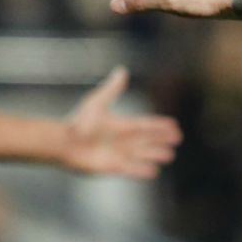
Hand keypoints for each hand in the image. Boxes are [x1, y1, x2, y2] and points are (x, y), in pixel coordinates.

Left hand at [61, 67, 181, 177]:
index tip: (173, 125)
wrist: (65, 143)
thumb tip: (122, 70)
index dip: (159, 126)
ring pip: (143, 155)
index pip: (145, 125)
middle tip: (177, 140)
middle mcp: (121, 141)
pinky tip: (154, 171)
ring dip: (156, 154)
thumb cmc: (79, 123)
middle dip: (161, 140)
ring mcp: (118, 154)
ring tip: (169, 155)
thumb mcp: (97, 103)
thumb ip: (112, 89)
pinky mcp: (113, 167)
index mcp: (120, 125)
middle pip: (147, 140)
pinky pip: (132, 170)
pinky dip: (143, 170)